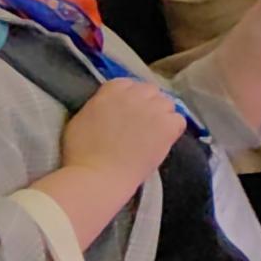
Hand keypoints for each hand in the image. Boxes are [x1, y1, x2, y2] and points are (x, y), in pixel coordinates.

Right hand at [58, 80, 187, 182]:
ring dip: (162, 115)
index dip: (130, 98)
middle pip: (150, 91)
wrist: (98, 176)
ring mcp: (153, 109)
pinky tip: (164, 141)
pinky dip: (173, 129)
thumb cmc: (82, 153)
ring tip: (154, 133)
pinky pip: (179, 120)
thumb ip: (100, 104)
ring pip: (167, 104)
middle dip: (148, 104)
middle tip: (142, 124)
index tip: (127, 112)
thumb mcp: (82, 117)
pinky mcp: (167, 126)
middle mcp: (134, 94)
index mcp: (111, 90)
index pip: (129, 84)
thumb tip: (110, 105)